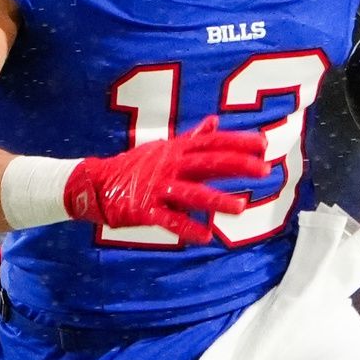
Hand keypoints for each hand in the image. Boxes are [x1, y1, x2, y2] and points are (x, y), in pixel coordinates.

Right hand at [64, 116, 270, 244]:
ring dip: (217, 200)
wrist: (96, 183)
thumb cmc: (135, 167)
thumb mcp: (164, 148)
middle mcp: (170, 165)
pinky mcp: (145, 209)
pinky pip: (169, 220)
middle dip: (237, 166)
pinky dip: (187, 229)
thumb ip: (192, 138)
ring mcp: (158, 187)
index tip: (263, 144)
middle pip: (208, 163)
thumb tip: (215, 122)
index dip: (237, 142)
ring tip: (241, 208)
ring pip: (191, 193)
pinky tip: (206, 237)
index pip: (212, 143)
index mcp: (176, 150)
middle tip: (264, 170)